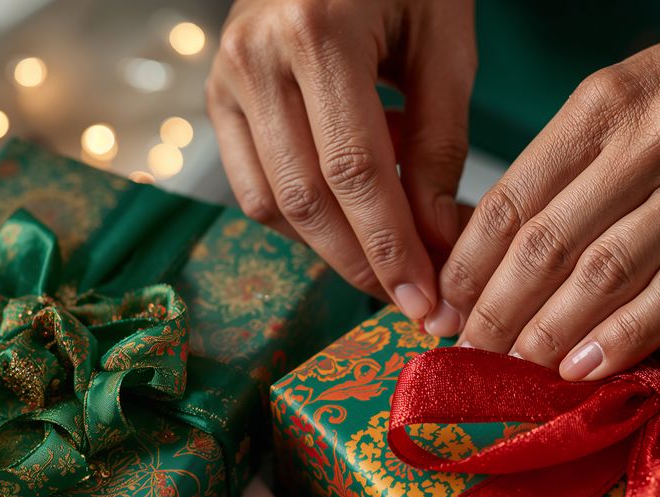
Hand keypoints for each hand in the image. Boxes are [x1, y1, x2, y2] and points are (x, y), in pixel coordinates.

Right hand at [207, 0, 475, 315]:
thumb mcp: (443, 42)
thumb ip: (439, 141)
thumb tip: (437, 238)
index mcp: (317, 31)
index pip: (355, 171)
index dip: (392, 248)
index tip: (427, 303)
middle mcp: (255, 56)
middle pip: (306, 200)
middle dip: (364, 265)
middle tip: (412, 302)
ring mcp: (226, 76)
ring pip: (272, 203)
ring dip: (332, 249)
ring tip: (390, 257)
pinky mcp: (217, 94)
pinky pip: (253, 184)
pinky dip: (302, 218)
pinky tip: (348, 213)